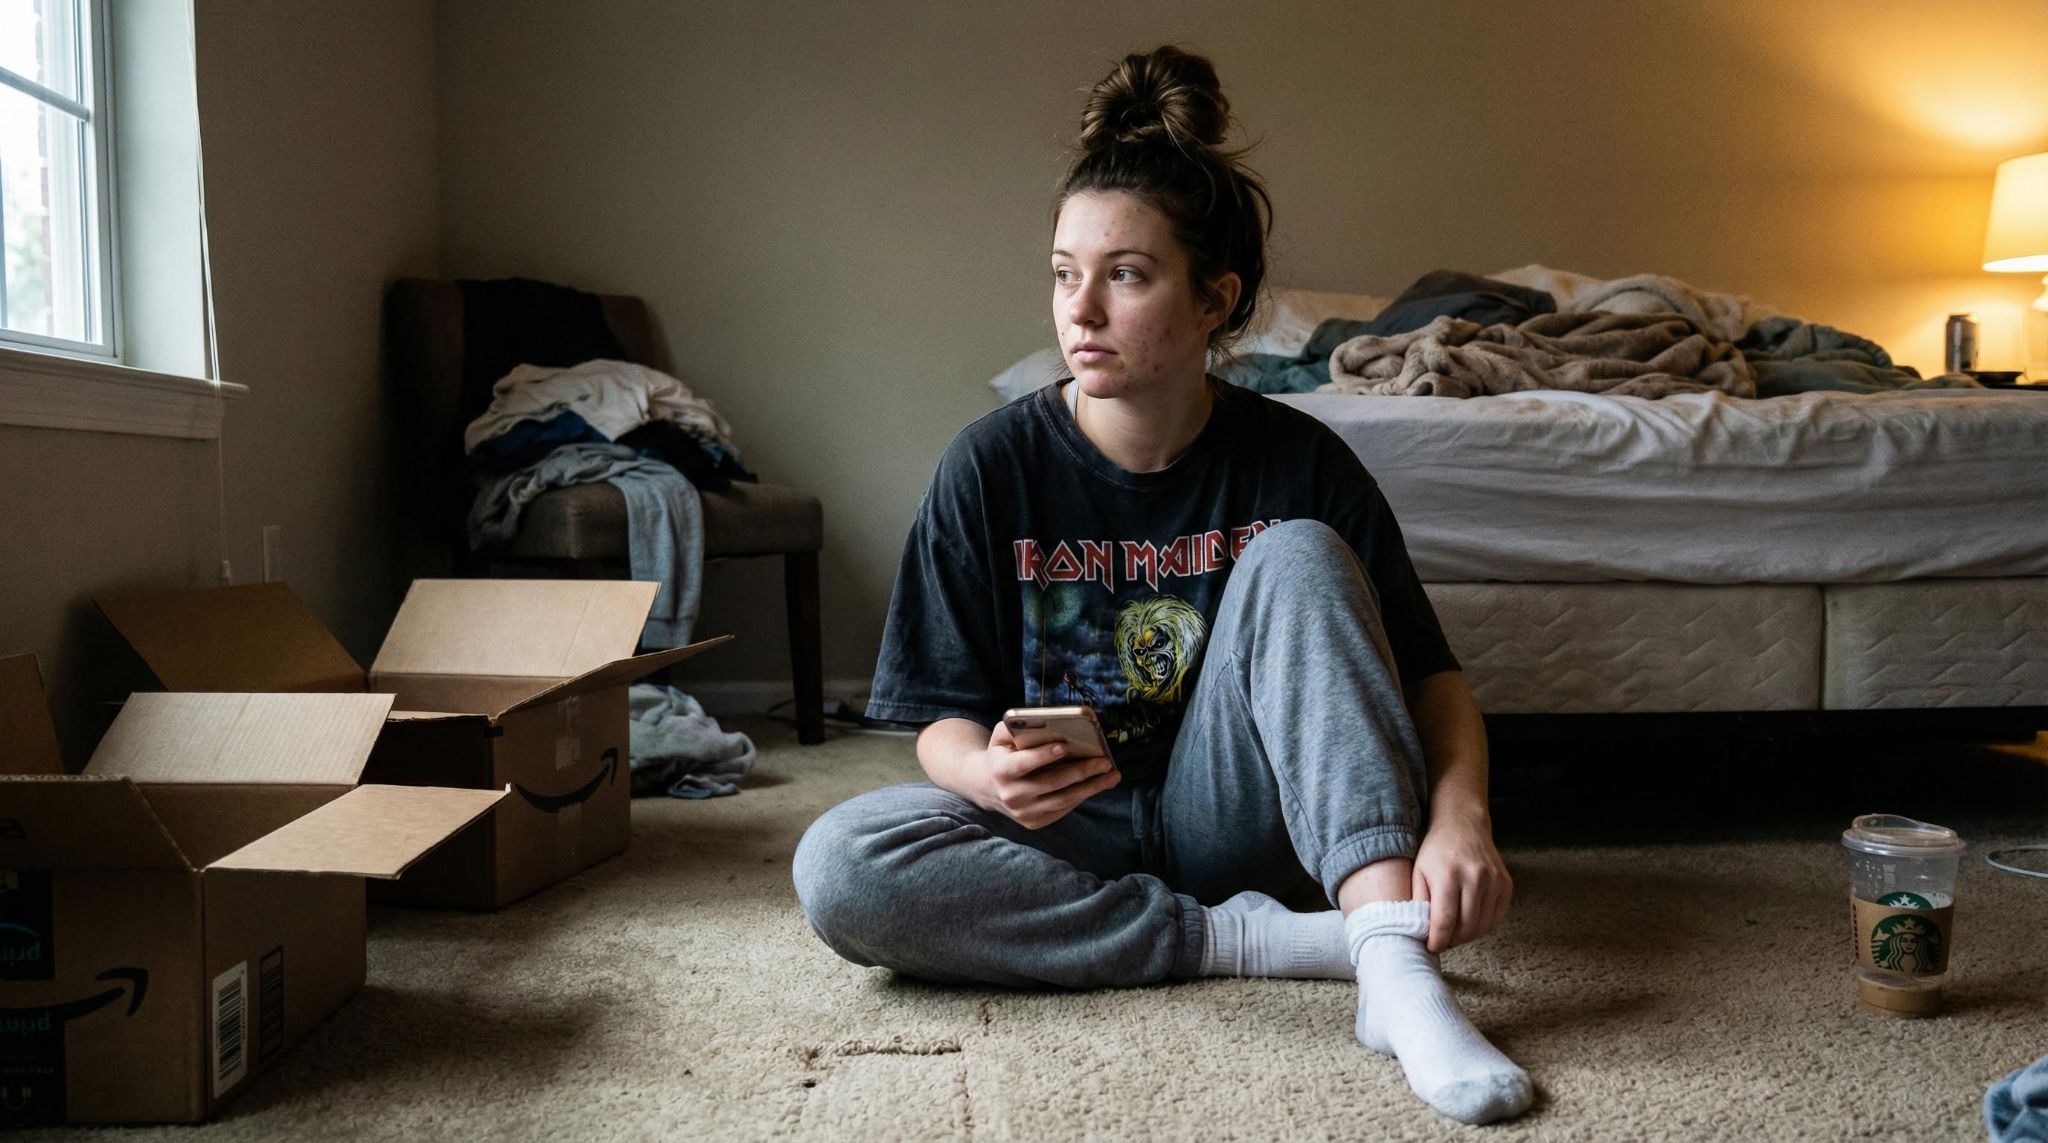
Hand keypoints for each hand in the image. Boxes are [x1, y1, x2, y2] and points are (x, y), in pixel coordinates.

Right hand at [973, 721, 1120, 829]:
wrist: (987, 787)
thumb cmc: (1002, 754)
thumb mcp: (1001, 737)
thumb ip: (1016, 726)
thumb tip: (1043, 721)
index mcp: (1000, 770)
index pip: (1023, 763)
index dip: (1043, 755)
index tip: (1065, 746)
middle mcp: (1011, 795)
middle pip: (1050, 783)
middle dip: (1080, 772)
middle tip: (1104, 762)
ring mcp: (1023, 812)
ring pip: (1062, 800)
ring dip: (1090, 788)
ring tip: (1111, 776)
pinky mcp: (1034, 822)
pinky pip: (1063, 808)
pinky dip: (1082, 796)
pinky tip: (1098, 784)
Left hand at [1411, 810, 1511, 952]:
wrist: (1463, 825)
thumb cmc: (1436, 851)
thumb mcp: (1418, 873)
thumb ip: (1418, 903)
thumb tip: (1421, 933)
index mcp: (1448, 875)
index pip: (1444, 922)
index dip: (1437, 941)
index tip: (1432, 947)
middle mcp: (1474, 878)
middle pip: (1466, 928)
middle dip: (1453, 941)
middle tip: (1443, 941)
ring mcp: (1494, 881)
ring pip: (1483, 926)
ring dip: (1468, 936)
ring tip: (1455, 933)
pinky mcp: (1506, 884)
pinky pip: (1497, 918)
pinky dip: (1483, 926)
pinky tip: (1470, 922)